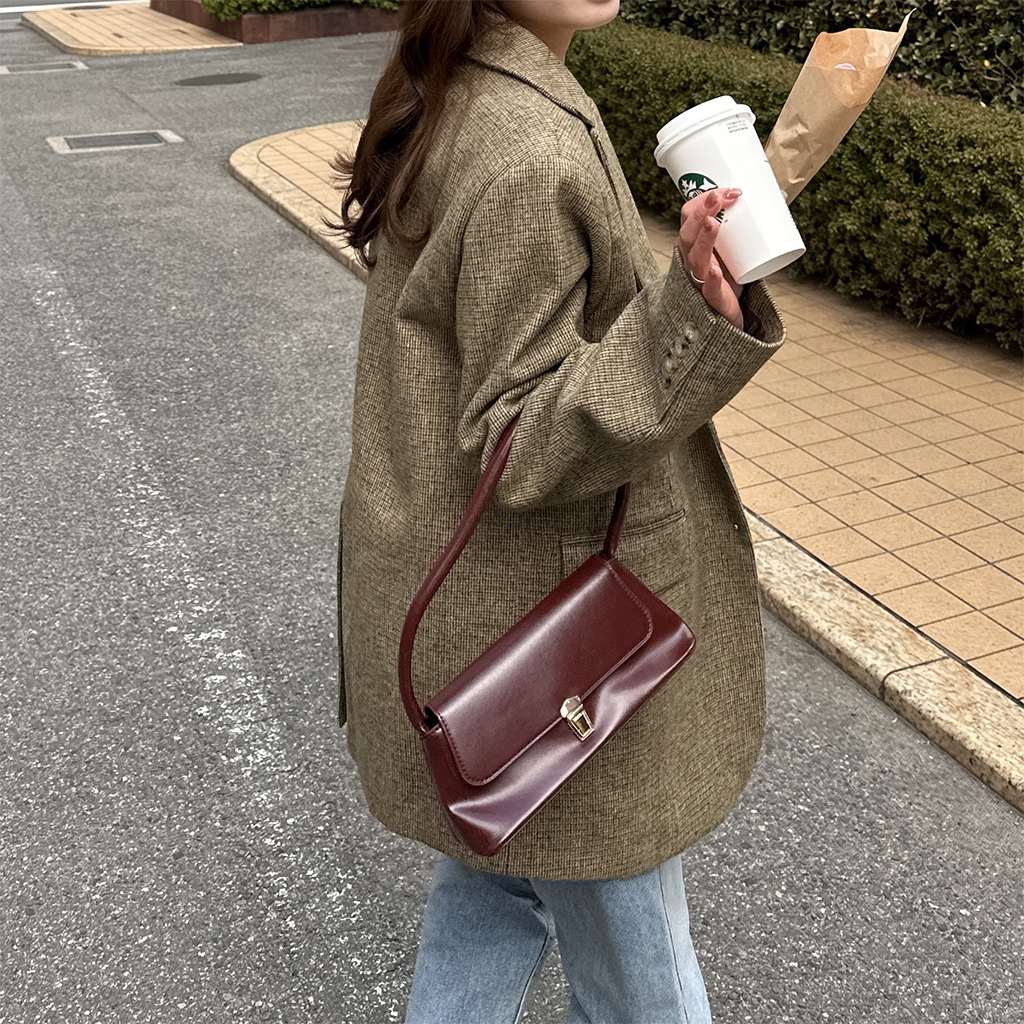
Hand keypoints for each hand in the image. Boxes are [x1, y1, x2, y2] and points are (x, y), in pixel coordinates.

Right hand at [677, 188, 743, 330]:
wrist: (729, 312)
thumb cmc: (730, 275)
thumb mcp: (737, 246)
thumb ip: (755, 222)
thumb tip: (781, 196)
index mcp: (695, 244)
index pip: (689, 217)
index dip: (703, 200)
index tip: (729, 190)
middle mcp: (693, 259)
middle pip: (687, 233)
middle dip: (702, 212)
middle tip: (720, 197)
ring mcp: (700, 279)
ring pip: (695, 257)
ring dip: (704, 239)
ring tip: (714, 223)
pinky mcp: (712, 298)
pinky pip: (709, 289)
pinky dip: (712, 279)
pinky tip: (716, 271)